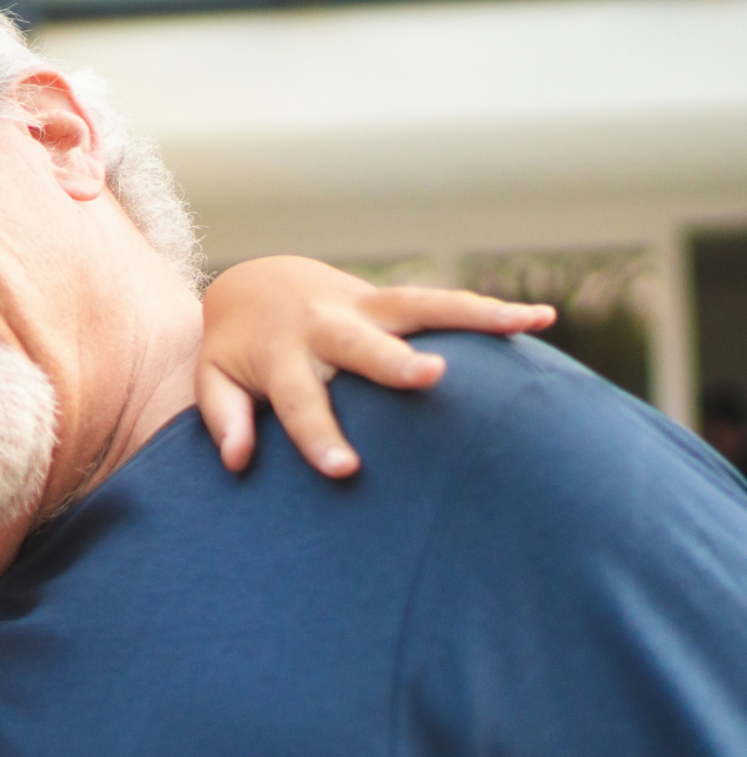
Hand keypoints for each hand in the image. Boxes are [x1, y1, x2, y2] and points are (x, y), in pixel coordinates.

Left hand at [197, 256, 554, 476]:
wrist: (256, 285)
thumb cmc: (238, 350)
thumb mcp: (215, 382)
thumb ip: (225, 419)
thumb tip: (236, 461)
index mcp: (281, 356)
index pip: (301, 403)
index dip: (320, 436)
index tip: (345, 470)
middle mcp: (326, 327)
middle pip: (362, 346)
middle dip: (395, 362)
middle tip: (429, 378)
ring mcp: (364, 307)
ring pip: (419, 308)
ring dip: (472, 316)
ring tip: (526, 324)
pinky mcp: (392, 300)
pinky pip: (445, 303)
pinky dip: (490, 309)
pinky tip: (541, 320)